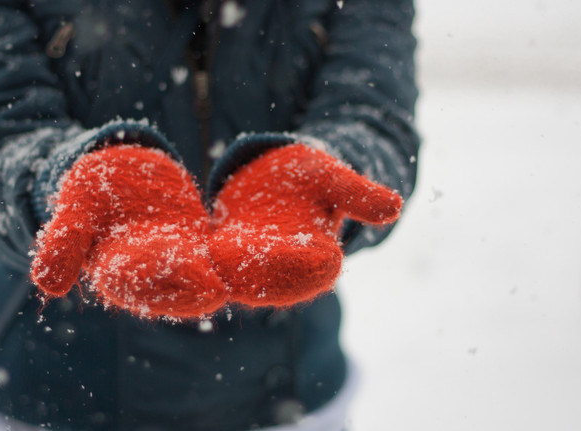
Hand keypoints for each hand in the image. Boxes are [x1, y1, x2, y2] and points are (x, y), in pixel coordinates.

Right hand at [31, 145, 226, 318]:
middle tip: (218, 290)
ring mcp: (178, 259)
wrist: (118, 171)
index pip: (135, 283)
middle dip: (194, 287)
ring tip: (237, 277)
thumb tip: (45, 286)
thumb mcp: (75, 208)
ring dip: (219, 276)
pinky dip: (236, 254)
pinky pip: (219, 252)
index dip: (157, 281)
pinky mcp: (199, 243)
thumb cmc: (90, 190)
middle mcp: (151, 273)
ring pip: (201, 272)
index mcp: (116, 271)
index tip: (176, 280)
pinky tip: (259, 251)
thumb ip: (63, 243)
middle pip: (174, 285)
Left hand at [209, 143, 401, 306]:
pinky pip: (211, 262)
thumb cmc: (311, 177)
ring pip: (239, 275)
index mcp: (319, 256)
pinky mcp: (223, 254)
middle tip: (237, 264)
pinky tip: (184, 255)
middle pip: (272, 278)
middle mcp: (284, 269)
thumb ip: (359, 195)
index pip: (315, 270)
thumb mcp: (333, 179)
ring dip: (223, 272)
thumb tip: (395, 208)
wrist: (275, 174)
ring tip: (209, 261)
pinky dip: (201, 261)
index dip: (304, 266)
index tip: (294, 260)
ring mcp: (252, 265)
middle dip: (255, 274)